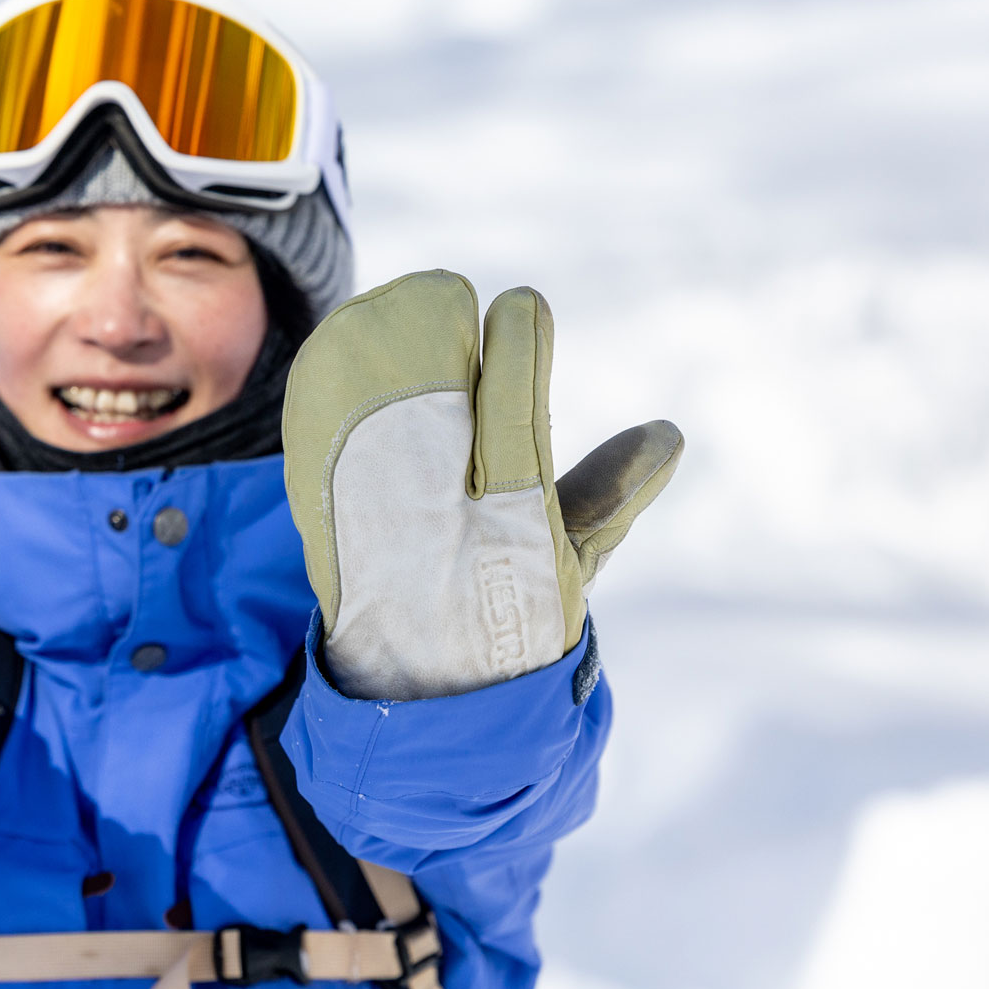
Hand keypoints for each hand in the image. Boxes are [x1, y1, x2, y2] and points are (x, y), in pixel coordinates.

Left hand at [283, 272, 681, 699]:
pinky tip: (353, 342)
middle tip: (450, 299)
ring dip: (382, 348)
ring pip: (375, 412)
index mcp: (520, 533)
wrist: (422, 689)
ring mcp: (381, 524)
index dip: (519, 355)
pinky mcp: (326, 520)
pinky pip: (319, 432)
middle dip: (438, 340)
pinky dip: (332, 379)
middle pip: (435, 411)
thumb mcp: (570, 563)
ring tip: (407, 310)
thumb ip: (609, 494)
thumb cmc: (512, 615)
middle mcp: (446, 528)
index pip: (518, 423)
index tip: (523, 302)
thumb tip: (669, 433)